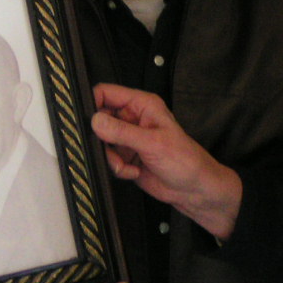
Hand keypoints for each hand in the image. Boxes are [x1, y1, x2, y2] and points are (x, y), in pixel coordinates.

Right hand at [91, 83, 242, 238]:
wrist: (193, 188)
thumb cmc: (185, 160)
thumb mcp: (152, 143)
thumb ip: (122, 132)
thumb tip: (97, 121)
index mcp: (142, 105)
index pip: (107, 93)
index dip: (93, 103)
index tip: (88, 121)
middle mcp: (133, 119)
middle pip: (100, 119)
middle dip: (101, 137)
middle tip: (110, 148)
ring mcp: (129, 139)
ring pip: (102, 142)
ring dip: (111, 157)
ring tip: (126, 164)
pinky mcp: (126, 157)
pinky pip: (108, 159)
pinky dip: (117, 168)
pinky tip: (133, 172)